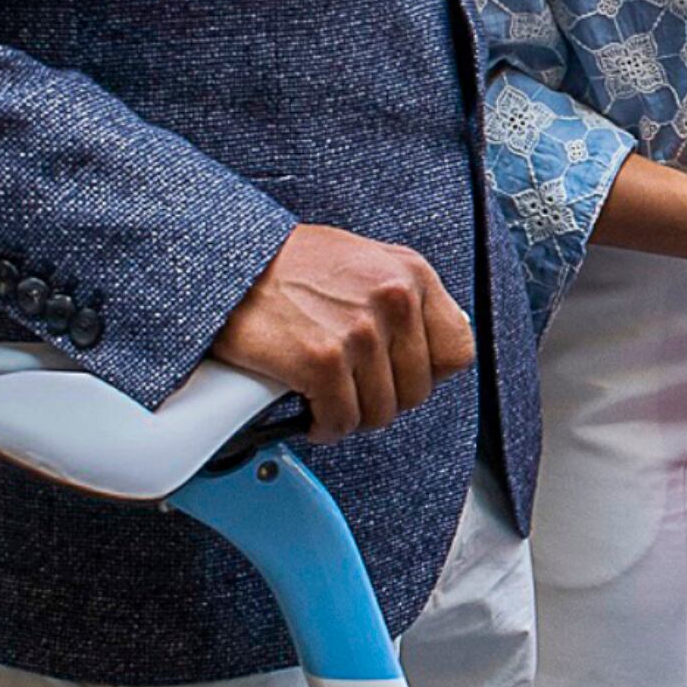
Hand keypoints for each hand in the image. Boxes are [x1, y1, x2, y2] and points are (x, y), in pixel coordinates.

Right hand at [212, 223, 476, 438]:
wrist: (230, 261)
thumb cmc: (287, 263)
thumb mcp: (365, 260)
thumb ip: (403, 296)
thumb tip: (428, 339)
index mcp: (411, 274)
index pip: (457, 350)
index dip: (428, 374)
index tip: (401, 376)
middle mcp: (393, 299)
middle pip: (417, 390)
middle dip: (382, 397)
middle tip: (353, 389)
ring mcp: (360, 331)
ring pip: (379, 412)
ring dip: (351, 414)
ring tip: (328, 396)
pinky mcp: (323, 360)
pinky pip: (341, 420)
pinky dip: (324, 426)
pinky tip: (310, 410)